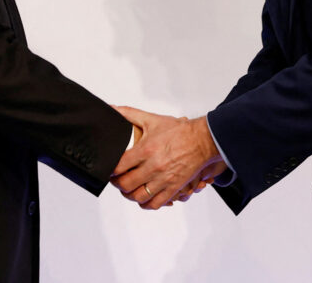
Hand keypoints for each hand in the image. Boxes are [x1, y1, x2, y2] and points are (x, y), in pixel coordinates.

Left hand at [110, 106, 226, 209]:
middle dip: (117, 183)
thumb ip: (129, 114)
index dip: (110, 170)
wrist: (202, 140)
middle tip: (117, 179)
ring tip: (128, 189)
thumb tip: (112, 108)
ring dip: (129, 195)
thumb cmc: (178, 131)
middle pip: (126, 184)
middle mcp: (153, 167)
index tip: (110, 169)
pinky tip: (143, 198)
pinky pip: (156, 203)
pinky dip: (146, 204)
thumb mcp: (152, 119)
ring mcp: (164, 179)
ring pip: (139, 196)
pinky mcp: (173, 188)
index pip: (119, 167)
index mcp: (146, 150)